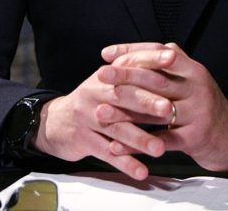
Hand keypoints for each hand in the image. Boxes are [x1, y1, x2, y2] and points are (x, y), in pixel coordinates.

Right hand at [29, 53, 175, 179]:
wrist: (55, 122)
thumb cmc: (93, 101)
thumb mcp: (108, 82)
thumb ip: (135, 73)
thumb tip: (172, 57)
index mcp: (106, 76)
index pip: (130, 64)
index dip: (151, 60)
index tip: (172, 59)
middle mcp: (95, 93)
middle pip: (122, 96)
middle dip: (146, 102)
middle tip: (169, 109)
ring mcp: (88, 117)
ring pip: (116, 128)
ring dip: (139, 139)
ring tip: (160, 149)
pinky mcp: (83, 140)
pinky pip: (107, 153)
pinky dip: (125, 163)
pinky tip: (141, 171)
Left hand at [100, 42, 227, 170]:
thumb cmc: (204, 105)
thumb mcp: (194, 80)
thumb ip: (169, 64)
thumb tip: (134, 50)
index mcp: (194, 70)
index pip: (160, 54)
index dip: (133, 52)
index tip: (107, 54)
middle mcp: (197, 88)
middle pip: (156, 79)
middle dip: (126, 76)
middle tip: (100, 74)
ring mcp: (198, 113)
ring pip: (155, 111)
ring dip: (125, 112)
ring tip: (100, 112)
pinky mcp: (195, 138)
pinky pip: (160, 141)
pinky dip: (136, 145)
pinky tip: (115, 146)